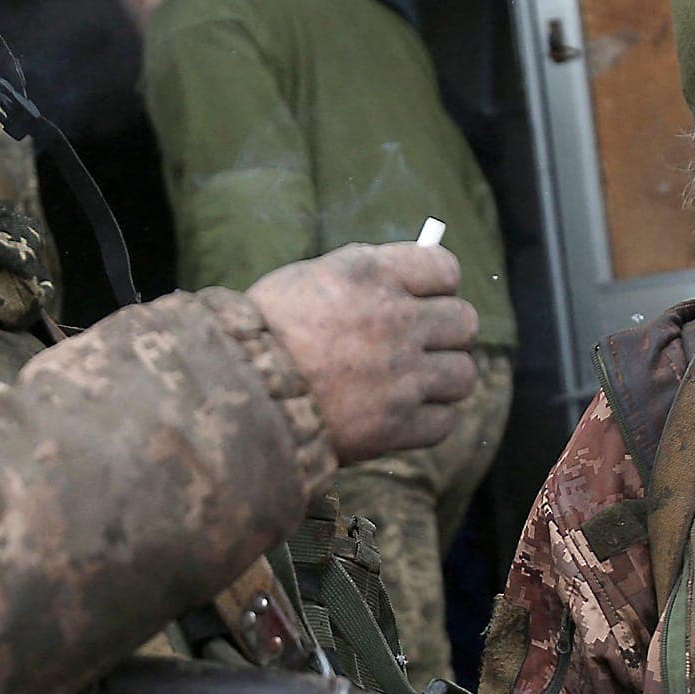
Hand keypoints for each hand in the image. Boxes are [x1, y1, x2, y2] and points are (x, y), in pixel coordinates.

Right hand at [246, 242, 477, 463]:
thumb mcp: (308, 279)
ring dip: (443, 379)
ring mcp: (401, 376)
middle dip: (446, 333)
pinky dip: (428, 421)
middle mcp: (396, 321)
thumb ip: (364, 274)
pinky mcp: (396, 425)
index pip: (445, 268)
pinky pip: (443, 422)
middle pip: (464, 322)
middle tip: (421, 344)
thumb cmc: (259, 334)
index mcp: (371, 274)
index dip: (440, 285)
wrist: (230, 394)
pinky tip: (402, 416)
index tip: (428, 297)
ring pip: (462, 375)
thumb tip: (411, 277)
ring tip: (413, 384)